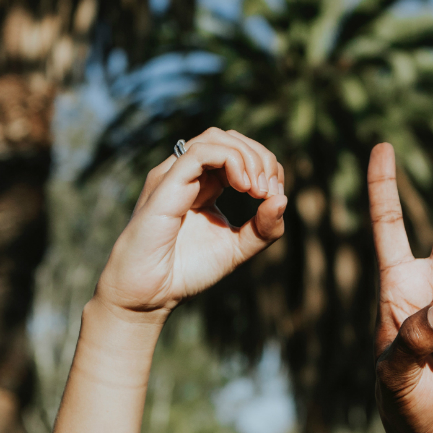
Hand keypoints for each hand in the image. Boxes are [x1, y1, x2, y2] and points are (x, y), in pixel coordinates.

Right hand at [94, 128, 285, 322]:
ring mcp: (174, 175)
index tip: (274, 197)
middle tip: (268, 191)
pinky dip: (229, 160)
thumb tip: (283, 198)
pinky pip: (199, 152)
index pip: (239, 153)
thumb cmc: (185, 272)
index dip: (265, 166)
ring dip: (247, 156)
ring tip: (256, 189)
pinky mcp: (165, 183)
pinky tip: (242, 186)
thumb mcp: (237, 248)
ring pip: (215, 137)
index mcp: (204, 186)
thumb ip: (263, 228)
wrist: (149, 295)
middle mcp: (188, 175)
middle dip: (260, 157)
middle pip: (230, 138)